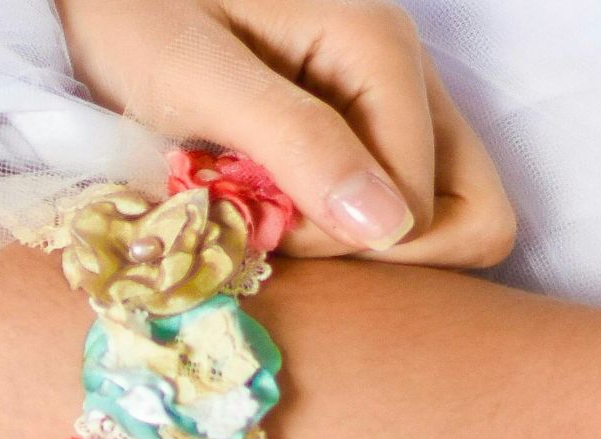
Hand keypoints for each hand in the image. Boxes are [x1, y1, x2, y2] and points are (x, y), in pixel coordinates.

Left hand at [55, 0, 514, 265]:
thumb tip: (388, 225)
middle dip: (376, 253)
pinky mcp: (356, 129)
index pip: (424, 206)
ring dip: (354, 244)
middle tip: (279, 234)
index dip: (344, 242)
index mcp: (380, 47)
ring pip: (431, 216)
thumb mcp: (198, 78)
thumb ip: (294, 142)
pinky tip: (266, 209)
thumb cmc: (132, 16)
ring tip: (268, 221)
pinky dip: (333, 228)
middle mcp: (404, 75)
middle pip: (468, 213)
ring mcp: (387, 105)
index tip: (260, 225)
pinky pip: (384, 206)